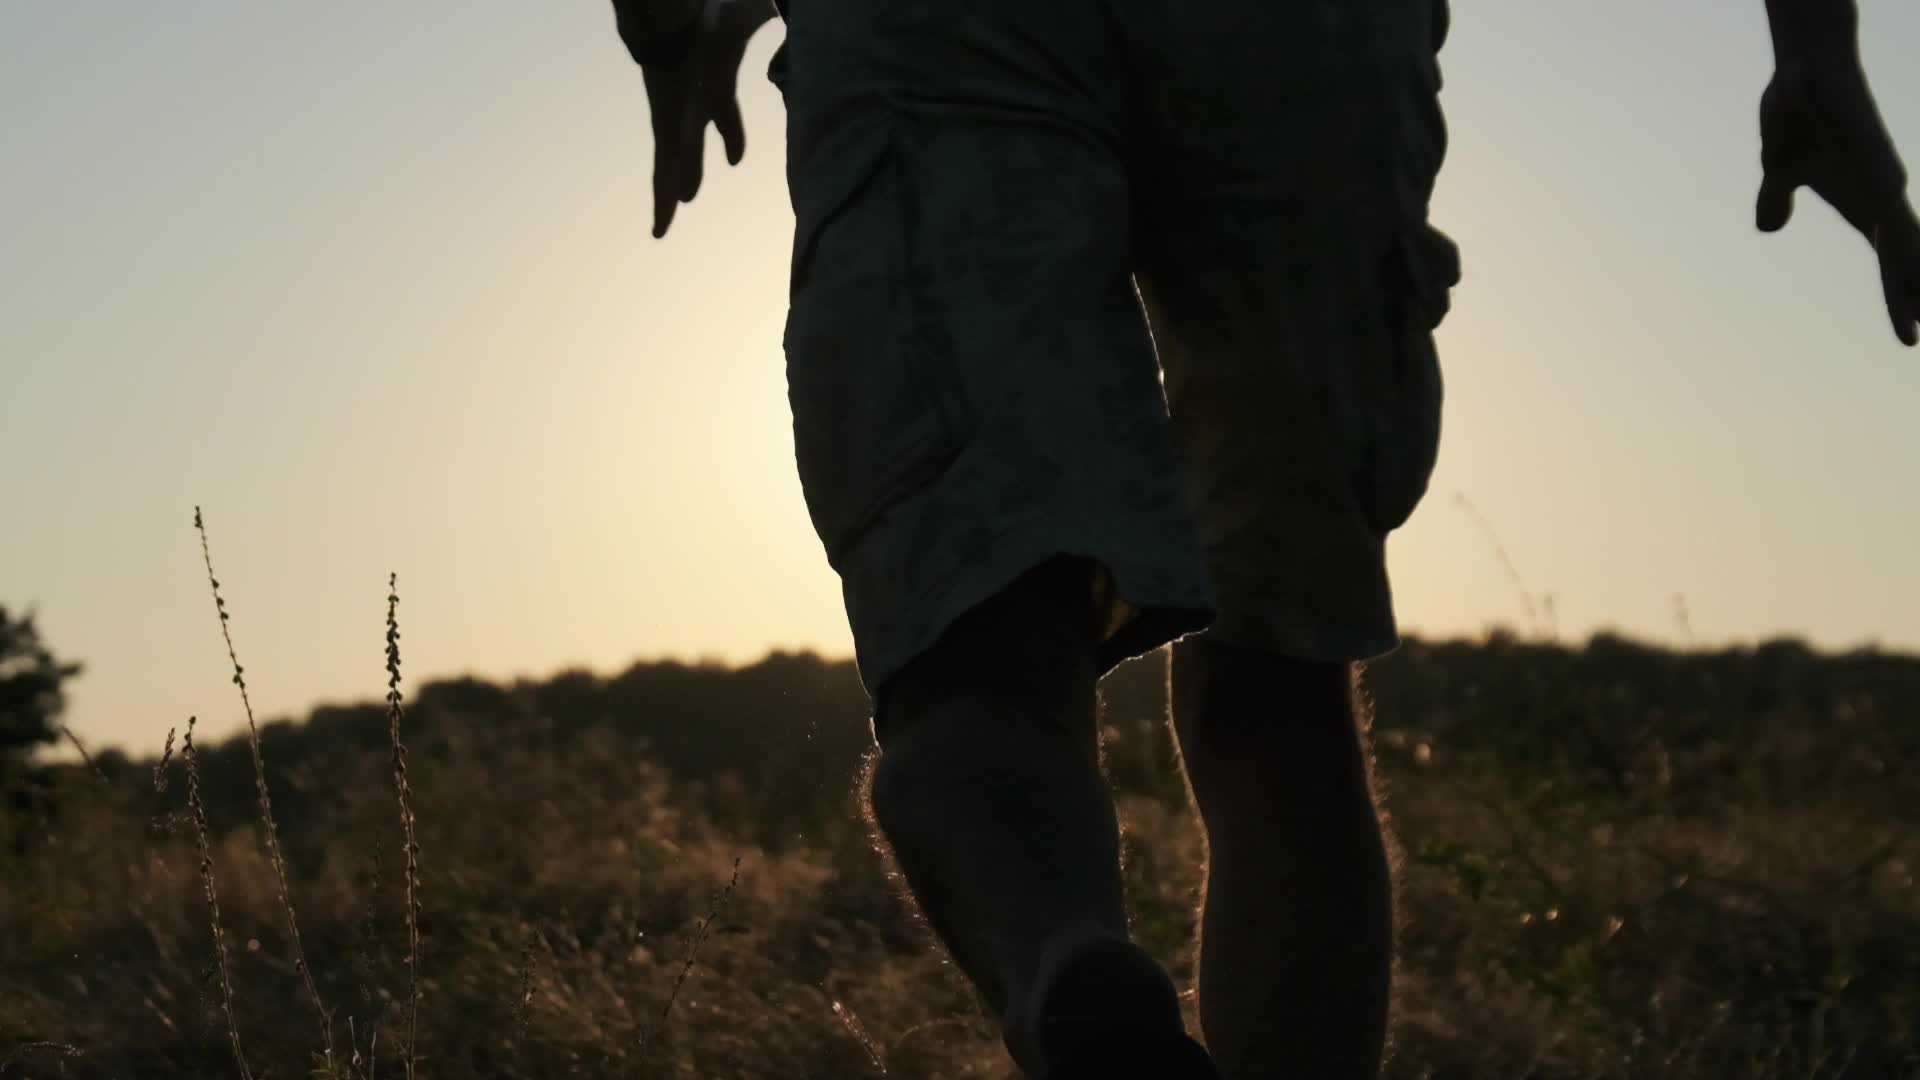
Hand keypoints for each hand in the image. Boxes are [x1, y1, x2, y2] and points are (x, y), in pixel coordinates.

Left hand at [614, 0, 775, 237]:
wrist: (676, 23)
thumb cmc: (712, 22)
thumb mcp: (749, 24)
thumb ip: (776, 18)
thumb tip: (804, 16)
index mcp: (714, 86)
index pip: (724, 117)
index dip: (731, 137)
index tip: (734, 158)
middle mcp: (690, 108)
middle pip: (689, 148)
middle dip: (689, 170)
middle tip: (685, 197)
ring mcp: (673, 123)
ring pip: (671, 166)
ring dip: (668, 195)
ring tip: (659, 228)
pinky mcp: (665, 132)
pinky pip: (665, 173)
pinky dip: (662, 200)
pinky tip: (659, 227)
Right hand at [1756, 54, 1919, 345]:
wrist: (1802, 69)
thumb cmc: (1796, 117)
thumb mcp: (1779, 170)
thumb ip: (1779, 199)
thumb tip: (1770, 228)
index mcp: (1868, 204)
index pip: (1891, 261)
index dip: (1900, 297)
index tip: (1910, 337)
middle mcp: (1885, 193)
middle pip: (1904, 257)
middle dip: (1909, 299)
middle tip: (1915, 342)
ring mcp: (1883, 174)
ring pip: (1904, 234)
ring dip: (1911, 272)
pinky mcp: (1873, 155)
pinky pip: (1887, 198)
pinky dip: (1897, 229)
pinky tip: (1895, 233)